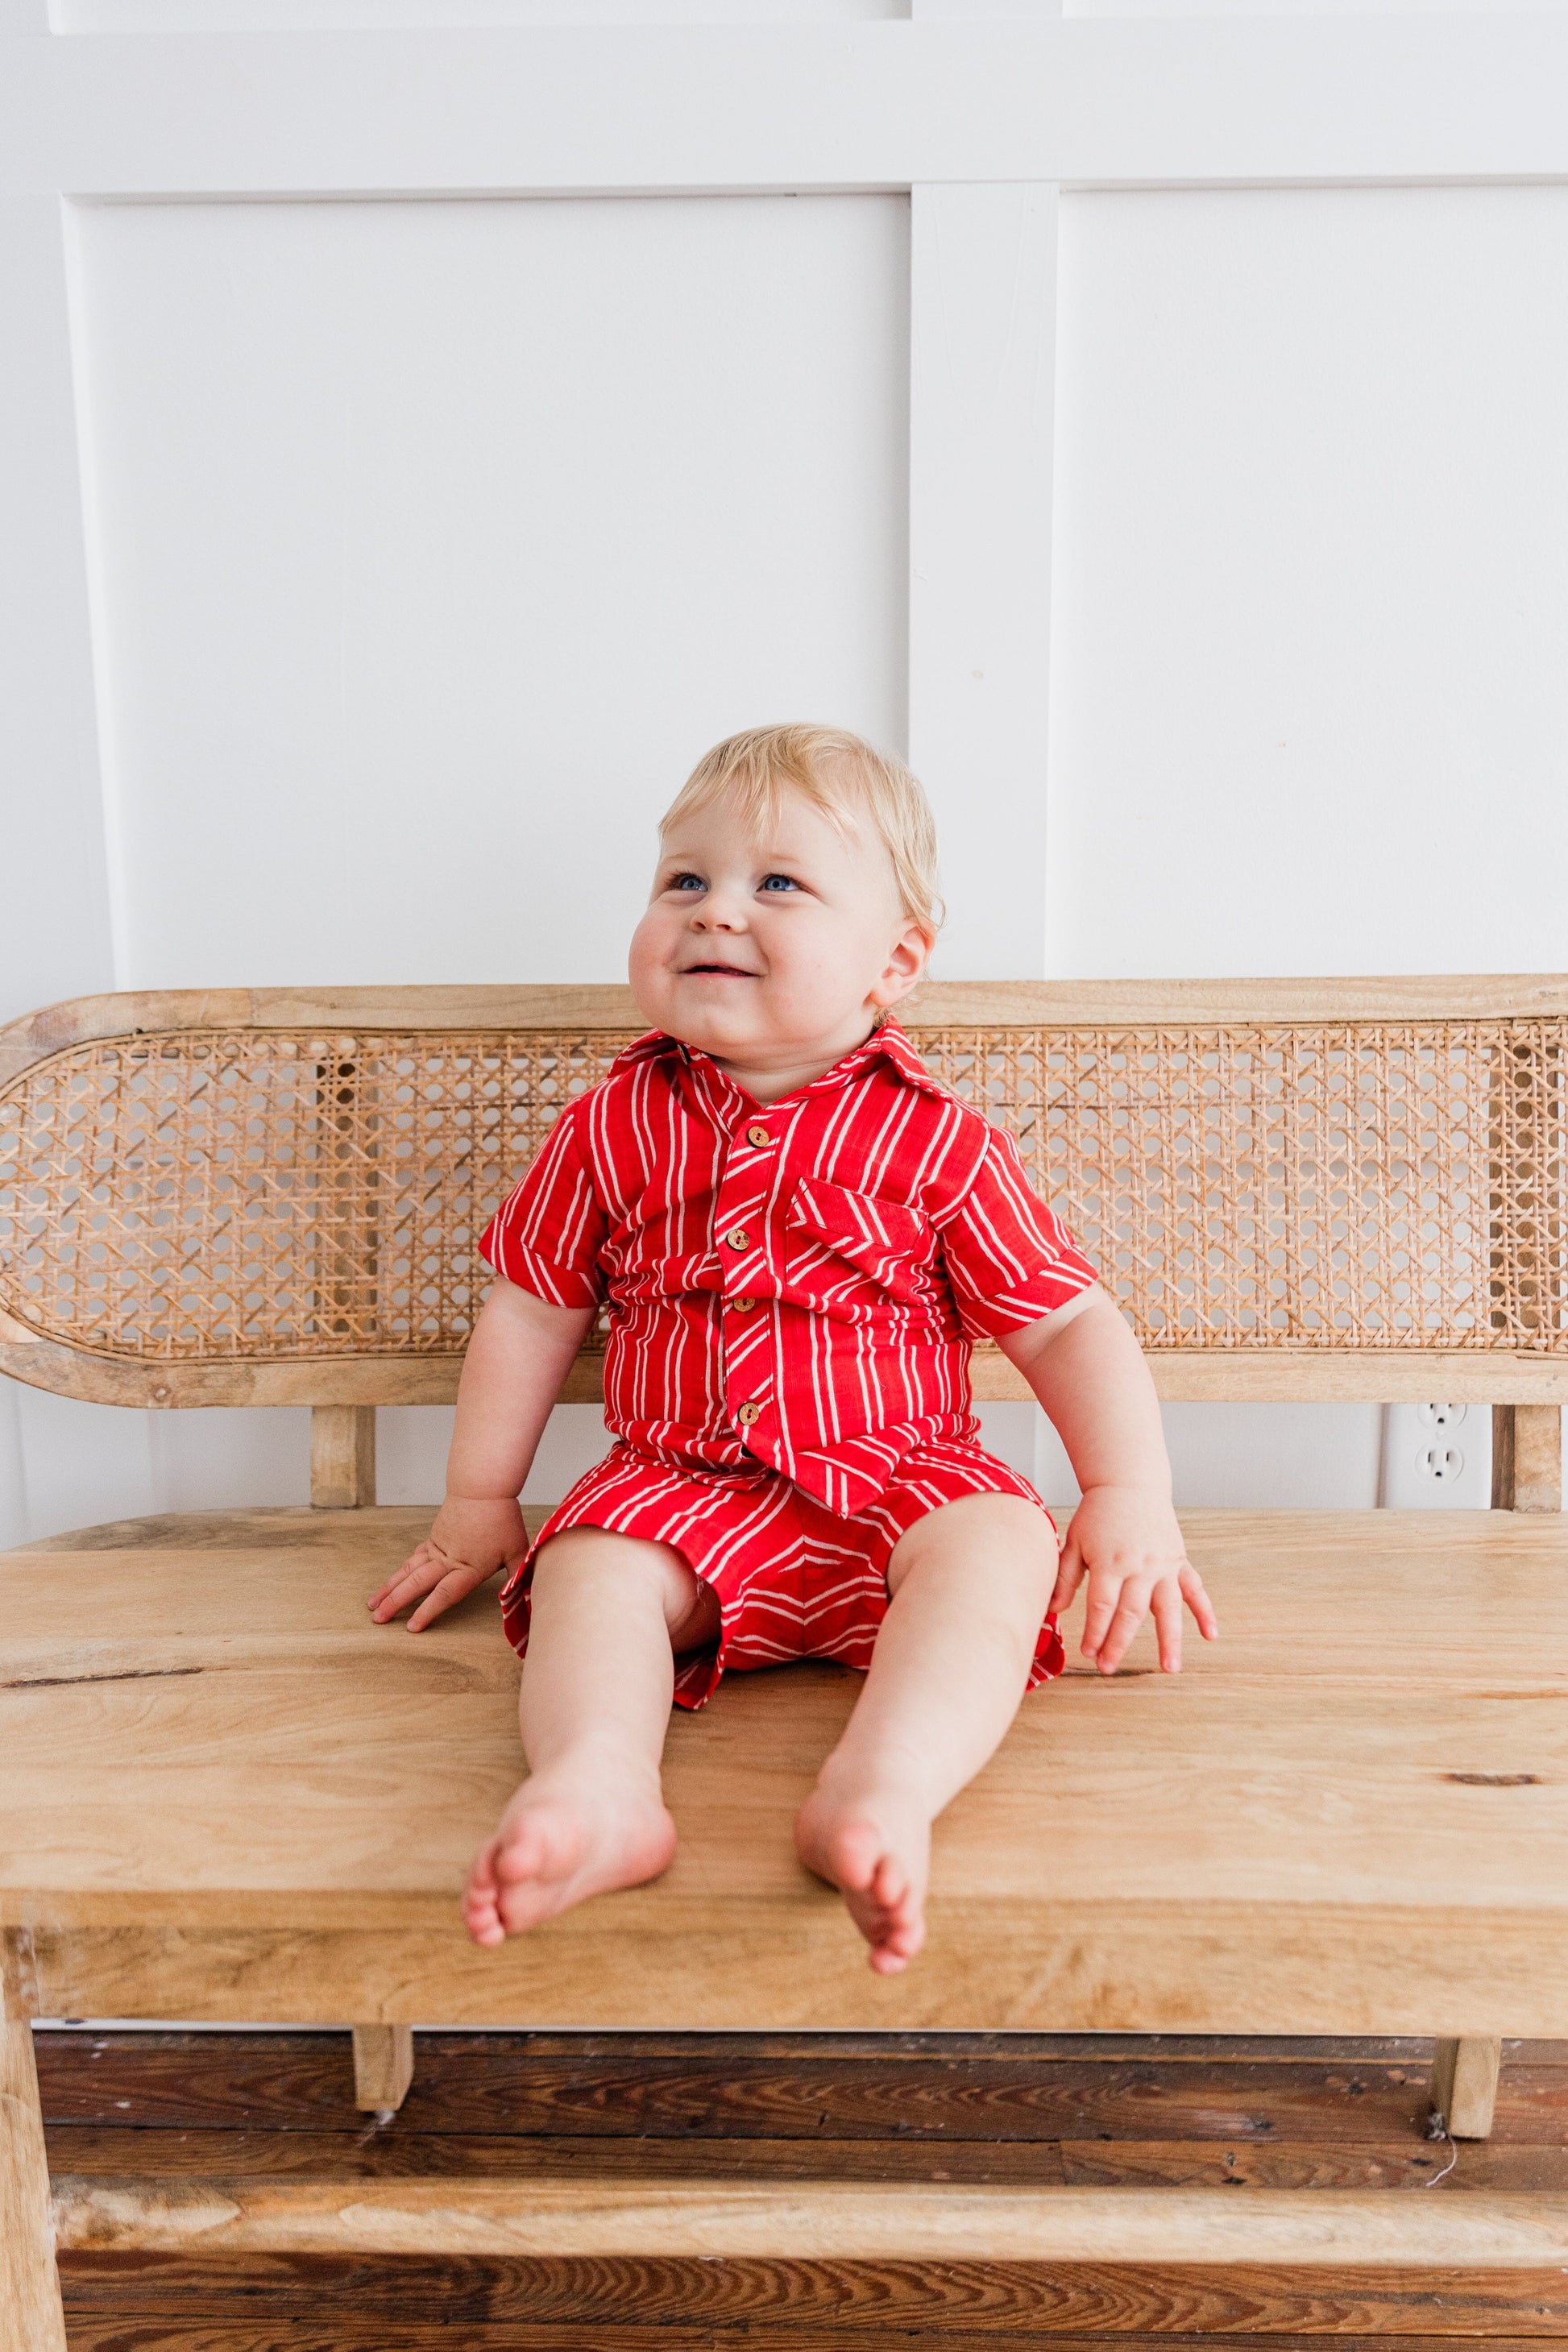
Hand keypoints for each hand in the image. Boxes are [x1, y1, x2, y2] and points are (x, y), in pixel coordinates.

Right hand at [368, 1494, 527, 1631]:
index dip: (428, 1611)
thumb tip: (527, 1598)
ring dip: (389, 1587)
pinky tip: (393, 1580)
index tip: (412, 1627)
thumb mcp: (517, 1549)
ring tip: (373, 1604)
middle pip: (416, 1584)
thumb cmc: (502, 1518)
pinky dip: (401, 1570)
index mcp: (468, 1567)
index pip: (445, 1594)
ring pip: (408, 1571)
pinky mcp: (434, 1538)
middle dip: (395, 1603)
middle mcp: (448, 1560)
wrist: (482, 1488)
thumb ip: (519, 1575)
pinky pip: (414, 1557)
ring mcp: (437, 1548)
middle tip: (378, 1619)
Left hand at [1050, 1485, 1216, 1674]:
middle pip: (1130, 1614)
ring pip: (1167, 1609)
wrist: (1130, 1484)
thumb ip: (1066, 1577)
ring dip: (1169, 1640)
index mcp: (1110, 1561)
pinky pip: (1195, 1590)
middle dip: (1119, 1644)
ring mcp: (1163, 1565)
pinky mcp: (1179, 1561)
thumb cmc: (1098, 1514)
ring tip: (1169, 1668)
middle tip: (1108, 1668)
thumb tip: (1052, 1610)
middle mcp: (1140, 1566)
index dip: (1095, 1633)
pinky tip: (1210, 1635)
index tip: (1088, 1653)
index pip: (1103, 1607)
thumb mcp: (1074, 1541)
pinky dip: (1205, 1612)